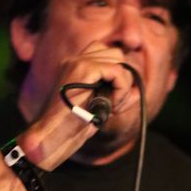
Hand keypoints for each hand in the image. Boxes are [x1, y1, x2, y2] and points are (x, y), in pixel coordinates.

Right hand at [18, 42, 136, 170]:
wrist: (52, 137)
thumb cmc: (71, 128)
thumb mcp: (97, 106)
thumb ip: (113, 93)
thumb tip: (138, 89)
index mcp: (75, 66)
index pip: (107, 55)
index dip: (118, 77)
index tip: (116, 103)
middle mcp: (75, 59)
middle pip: (115, 54)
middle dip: (123, 79)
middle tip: (116, 105)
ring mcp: (77, 62)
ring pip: (118, 59)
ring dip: (123, 85)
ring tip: (113, 106)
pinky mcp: (83, 69)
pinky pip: (117, 70)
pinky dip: (122, 89)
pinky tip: (113, 107)